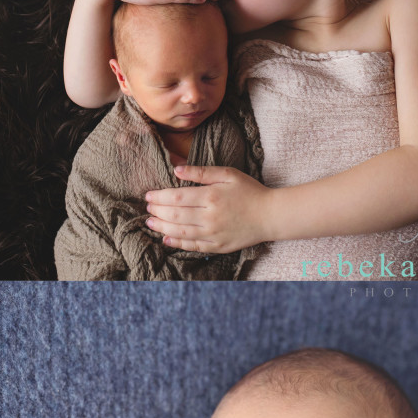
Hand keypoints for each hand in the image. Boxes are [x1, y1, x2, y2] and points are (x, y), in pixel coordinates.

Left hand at [145, 166, 270, 252]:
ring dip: (162, 228)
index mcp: (211, 196)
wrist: (270, 215)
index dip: (159, 197)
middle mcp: (210, 217)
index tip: (148, 196)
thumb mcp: (228, 174)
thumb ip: (201, 171)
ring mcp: (213, 234)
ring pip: (181, 232)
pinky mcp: (218, 246)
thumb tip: (176, 170)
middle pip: (175, 215)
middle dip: (157, 212)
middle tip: (147, 209)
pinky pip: (193, 246)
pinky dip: (178, 243)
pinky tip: (167, 239)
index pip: (176, 197)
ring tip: (150, 223)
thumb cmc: (249, 191)